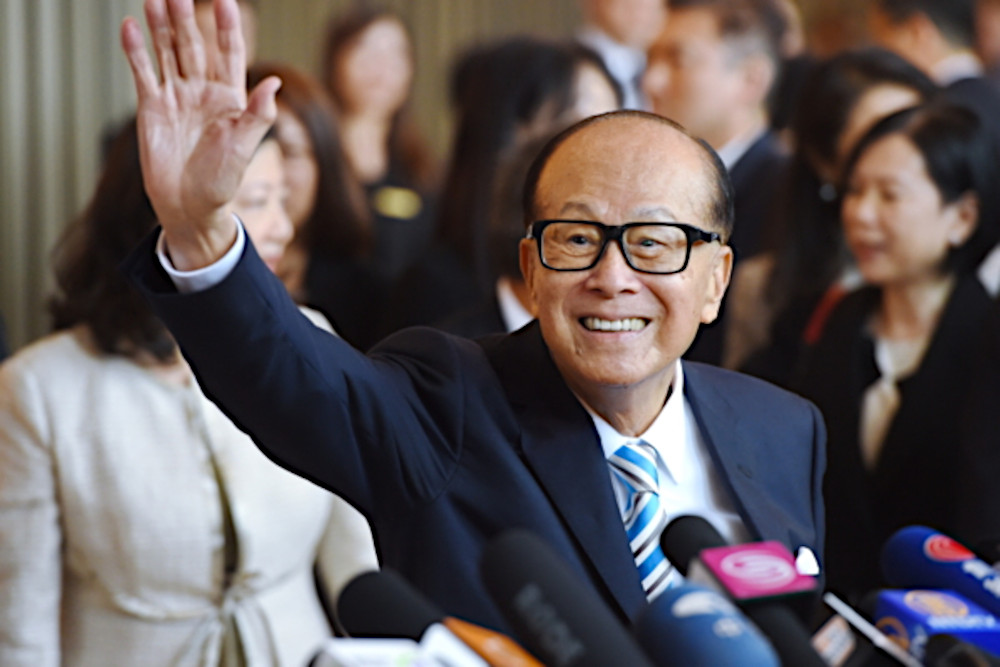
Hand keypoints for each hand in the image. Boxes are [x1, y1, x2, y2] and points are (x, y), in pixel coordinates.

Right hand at [120, 0, 279, 268]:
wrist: (190, 206)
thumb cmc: (223, 180)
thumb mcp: (244, 146)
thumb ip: (258, 114)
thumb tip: (274, 82)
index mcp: (231, 97)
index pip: (230, 53)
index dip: (227, 27)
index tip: (226, 1)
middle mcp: (203, 91)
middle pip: (195, 45)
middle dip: (188, 19)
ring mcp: (177, 96)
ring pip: (168, 52)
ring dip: (162, 27)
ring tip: (156, 0)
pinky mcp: (152, 107)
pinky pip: (144, 72)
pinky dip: (136, 51)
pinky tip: (131, 28)